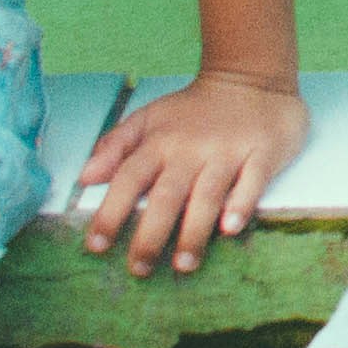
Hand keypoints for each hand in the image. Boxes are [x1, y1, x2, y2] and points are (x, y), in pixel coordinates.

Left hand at [71, 69, 307, 277]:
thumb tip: (84, 176)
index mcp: (160, 142)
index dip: (111, 212)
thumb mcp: (149, 118)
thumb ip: (115, 146)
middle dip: (151, 235)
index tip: (97, 246)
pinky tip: (231, 228)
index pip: (129, 179)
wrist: (250, 78)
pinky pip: (253, 180)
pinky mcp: (262, 152)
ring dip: (194, 231)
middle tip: (139, 269)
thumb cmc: (193, 110)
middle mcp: (191, 149)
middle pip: (167, 196)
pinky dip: (241, 204)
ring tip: (183, 264)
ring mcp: (228, 151)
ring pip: (207, 195)